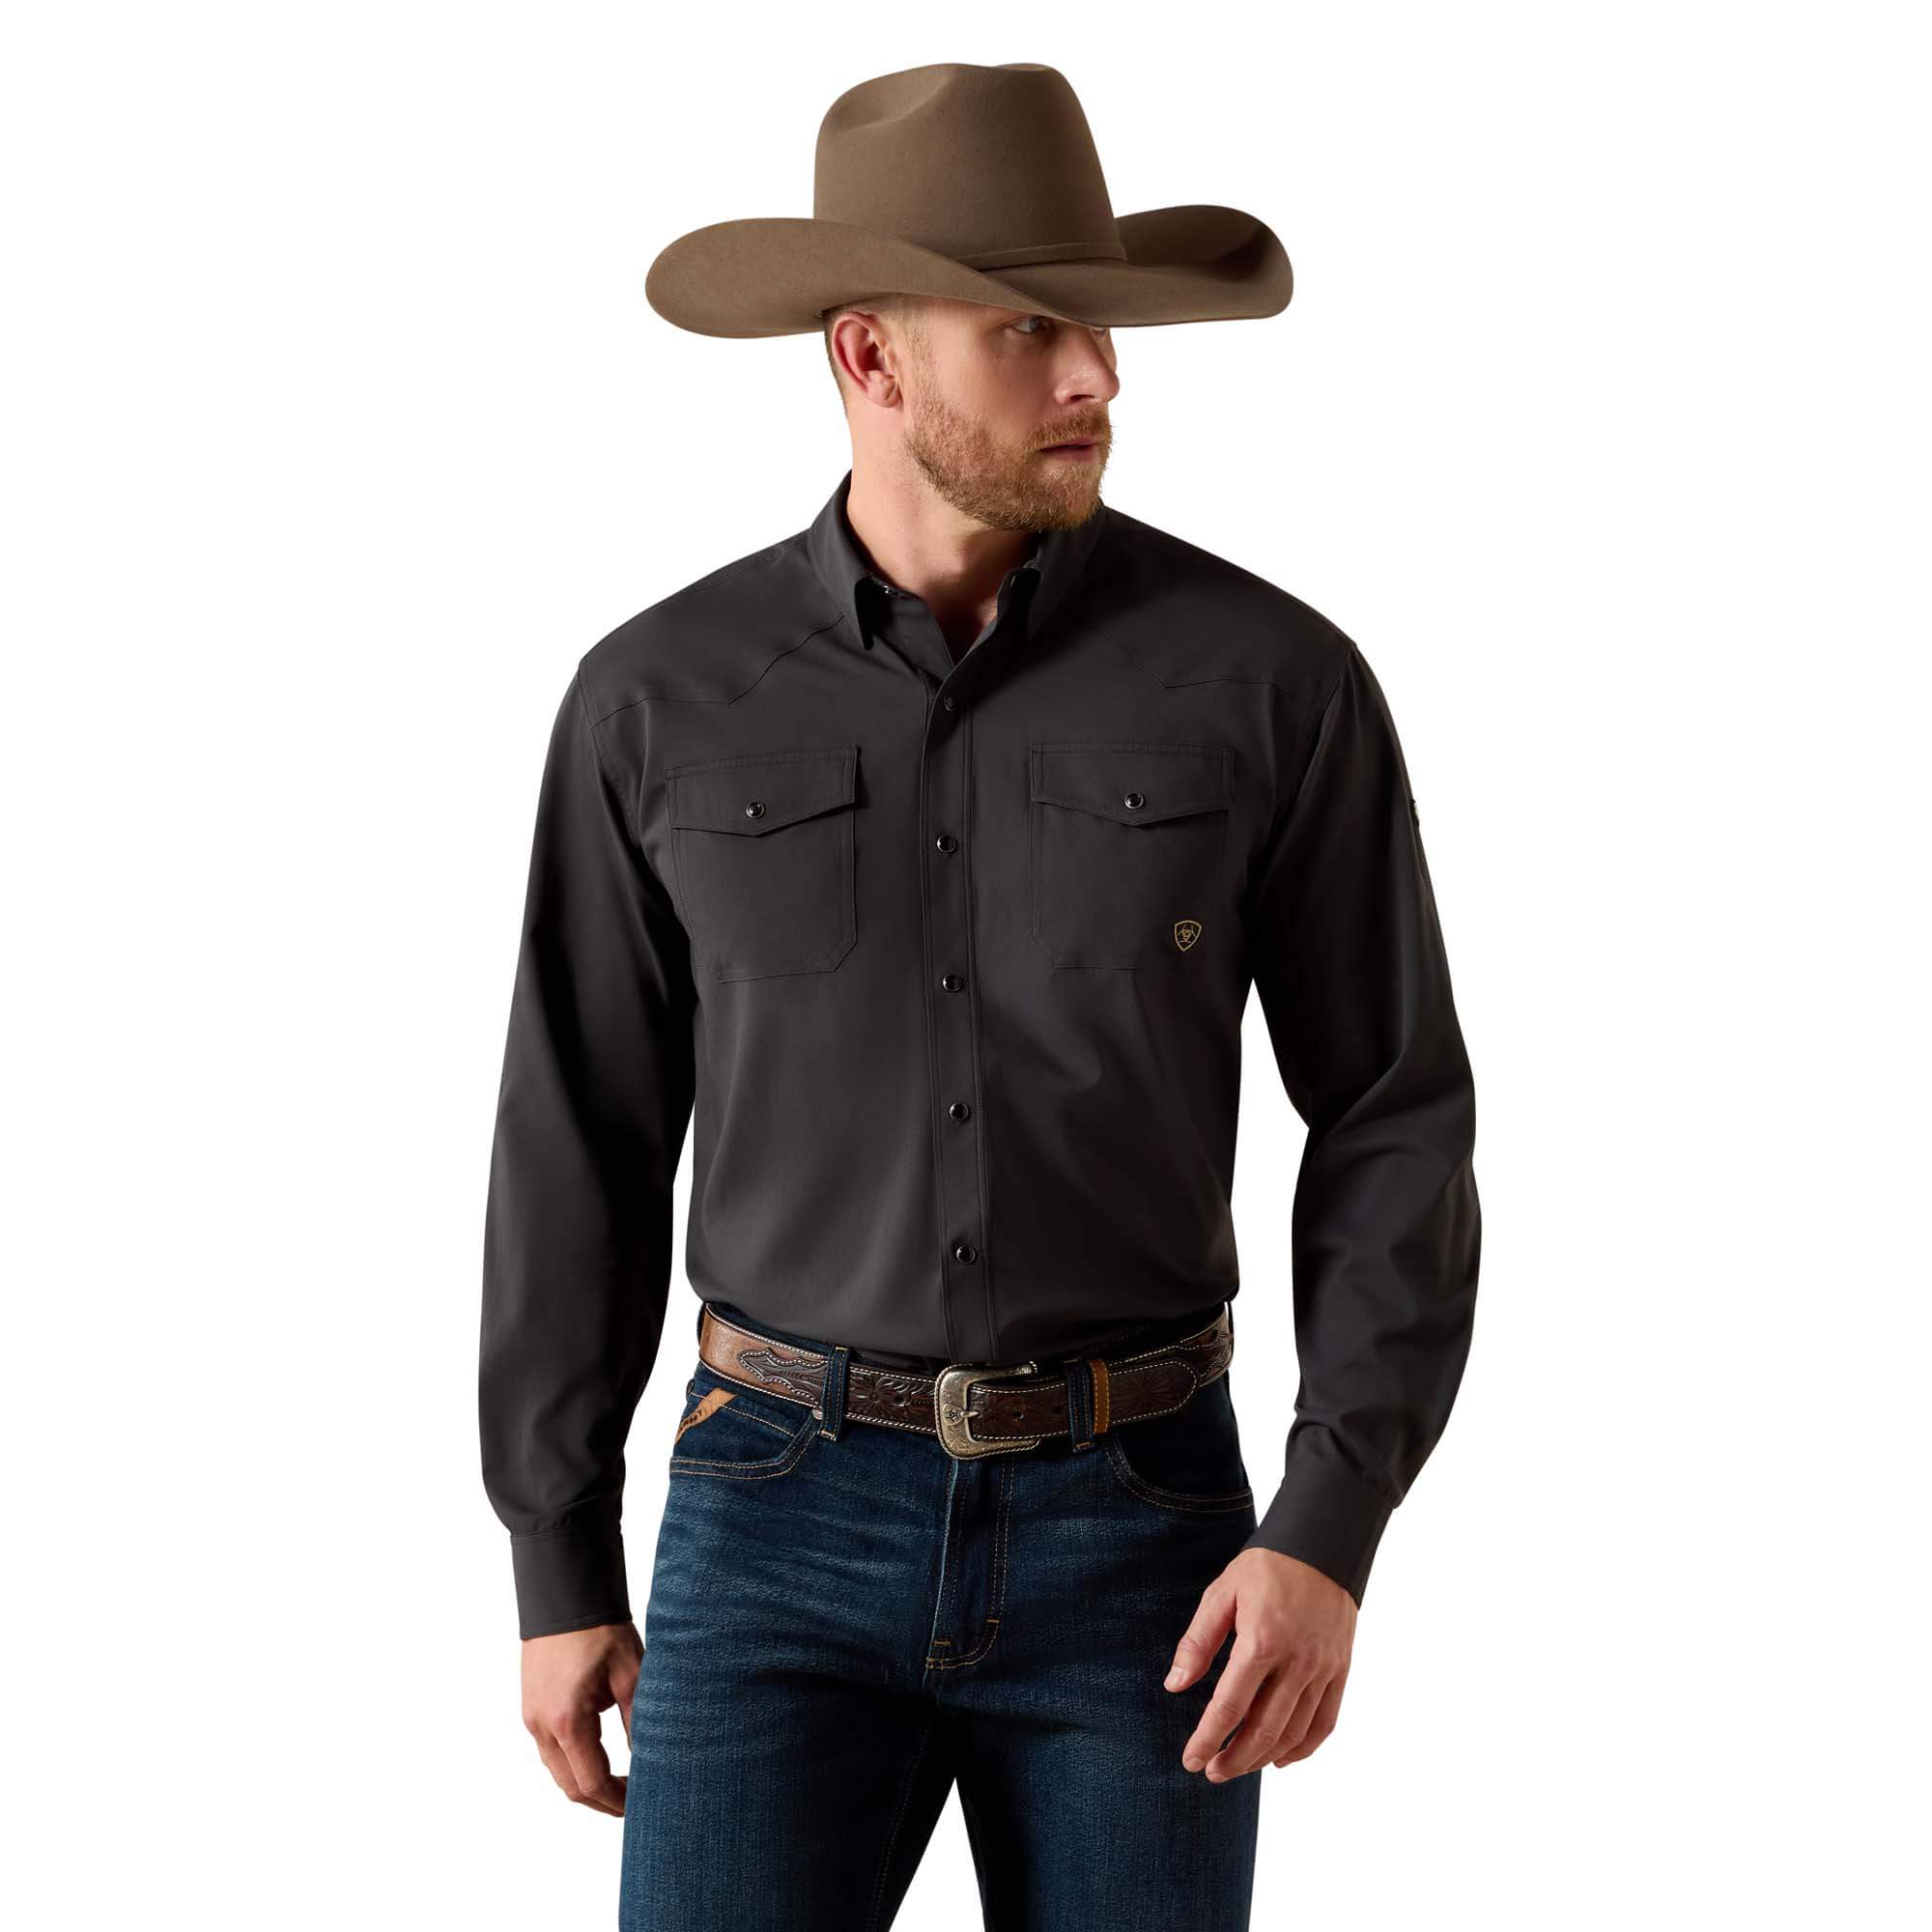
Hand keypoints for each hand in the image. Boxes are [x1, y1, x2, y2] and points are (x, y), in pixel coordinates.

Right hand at [521, 1621, 643, 1816]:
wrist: (565, 1596)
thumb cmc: (600, 1631)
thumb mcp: (632, 1675)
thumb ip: (639, 1723)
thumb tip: (651, 1760)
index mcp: (568, 1721)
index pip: (592, 1782)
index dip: (618, 1801)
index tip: (642, 1804)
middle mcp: (542, 1726)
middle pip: (570, 1786)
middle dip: (602, 1800)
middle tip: (634, 1802)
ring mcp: (532, 1718)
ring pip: (557, 1771)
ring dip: (586, 1783)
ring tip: (621, 1783)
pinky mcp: (531, 1708)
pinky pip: (550, 1751)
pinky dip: (573, 1763)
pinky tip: (599, 1757)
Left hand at [1165, 1549, 1355, 1778]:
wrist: (1321, 1546)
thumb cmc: (1266, 1568)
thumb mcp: (1222, 1594)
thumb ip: (1198, 1641)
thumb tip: (1175, 1685)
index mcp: (1261, 1641)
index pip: (1230, 1706)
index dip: (1208, 1738)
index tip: (1190, 1759)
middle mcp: (1296, 1662)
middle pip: (1263, 1730)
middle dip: (1234, 1759)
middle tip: (1211, 1772)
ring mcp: (1323, 1669)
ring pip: (1294, 1733)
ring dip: (1264, 1758)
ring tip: (1239, 1766)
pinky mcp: (1340, 1671)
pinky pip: (1325, 1723)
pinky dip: (1303, 1749)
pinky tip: (1281, 1758)